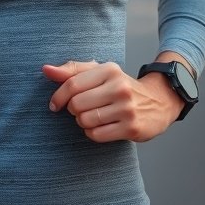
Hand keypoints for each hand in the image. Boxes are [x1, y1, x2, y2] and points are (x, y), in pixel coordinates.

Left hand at [42, 59, 183, 142]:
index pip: (73, 84)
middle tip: (82, 109)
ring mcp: (127, 108)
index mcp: (109, 69)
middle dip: (74, 110)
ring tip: (92, 117)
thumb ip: (72, 70)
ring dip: (83, 122)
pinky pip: (97, 135)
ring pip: (86, 121)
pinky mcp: (132, 128)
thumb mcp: (99, 72)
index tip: (54, 105)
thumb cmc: (120, 86)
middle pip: (77, 104)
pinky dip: (92, 133)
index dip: (59, 96)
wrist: (158, 101)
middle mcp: (119, 87)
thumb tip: (45, 69)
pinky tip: (100, 127)